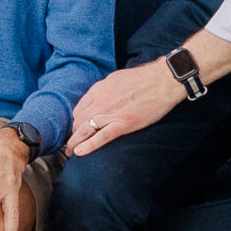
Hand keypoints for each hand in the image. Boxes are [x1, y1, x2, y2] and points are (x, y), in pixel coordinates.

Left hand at [66, 61, 183, 157]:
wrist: (162, 82)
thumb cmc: (143, 78)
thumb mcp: (117, 78)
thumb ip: (105, 89)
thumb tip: (100, 96)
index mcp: (98, 89)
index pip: (79, 108)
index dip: (76, 120)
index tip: (75, 128)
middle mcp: (100, 101)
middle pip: (79, 120)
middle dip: (72, 133)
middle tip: (68, 143)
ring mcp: (110, 113)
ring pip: (85, 130)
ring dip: (75, 142)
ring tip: (69, 152)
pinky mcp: (122, 124)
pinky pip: (101, 137)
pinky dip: (89, 145)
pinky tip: (80, 152)